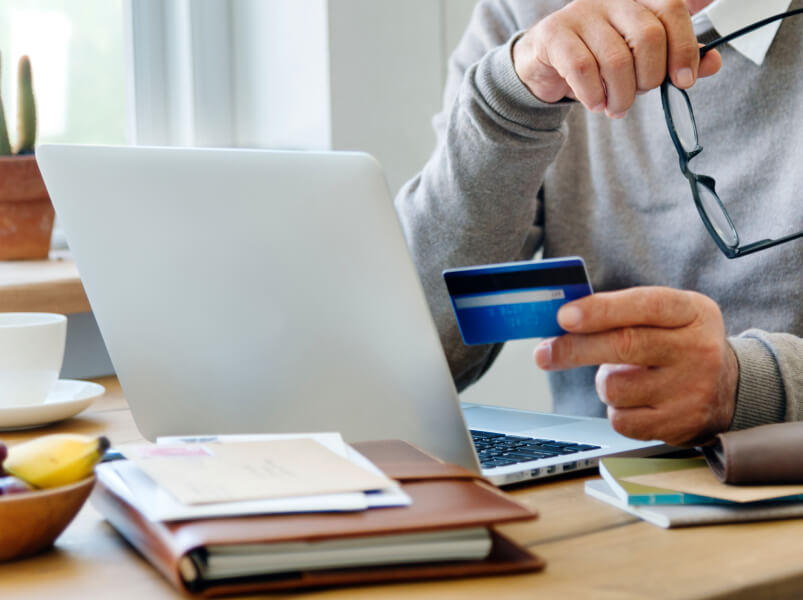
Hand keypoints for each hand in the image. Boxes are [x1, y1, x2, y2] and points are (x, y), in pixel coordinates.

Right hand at [512, 0, 722, 117]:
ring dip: (620, 95)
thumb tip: (712, 62)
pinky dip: (594, 95)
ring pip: (616, 59)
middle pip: (648, 36)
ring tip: (616, 108)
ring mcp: (582, 12)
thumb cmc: (599, 58)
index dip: (685, 47)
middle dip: (649, 77)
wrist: (544, 63)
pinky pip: (583, 69)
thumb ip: (677, 58)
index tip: (685, 80)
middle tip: (640, 94)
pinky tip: (596, 103)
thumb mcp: (641, 59)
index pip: (673, 9)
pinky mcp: (555, 34)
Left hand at [533, 287, 737, 445]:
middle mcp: (698, 350)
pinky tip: (637, 400)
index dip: (601, 310)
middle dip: (575, 349)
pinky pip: (621, 420)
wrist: (728, 389)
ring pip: (615, 387)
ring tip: (625, 377)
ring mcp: (691, 390)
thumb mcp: (667, 315)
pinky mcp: (679, 426)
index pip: (645, 305)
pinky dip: (618, 410)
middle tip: (544, 353)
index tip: (565, 317)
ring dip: (605, 383)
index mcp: (691, 312)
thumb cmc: (678, 344)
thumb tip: (564, 322)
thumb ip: (624, 312)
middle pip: (624, 346)